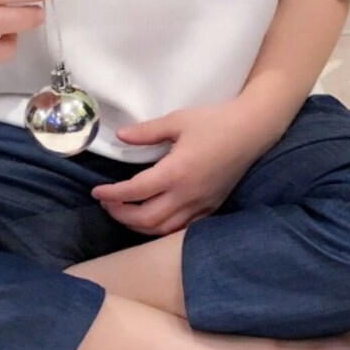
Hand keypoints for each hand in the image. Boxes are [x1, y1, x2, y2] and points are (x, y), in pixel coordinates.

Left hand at [90, 101, 267, 236]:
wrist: (252, 130)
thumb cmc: (215, 121)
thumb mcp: (178, 120)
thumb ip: (147, 132)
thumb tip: (121, 136)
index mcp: (176, 172)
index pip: (135, 191)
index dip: (112, 195)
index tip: (96, 192)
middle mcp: (187, 195)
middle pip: (146, 219)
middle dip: (121, 214)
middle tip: (107, 203)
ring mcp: (201, 205)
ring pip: (163, 229)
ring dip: (139, 226)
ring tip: (125, 212)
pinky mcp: (212, 208)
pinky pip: (183, 228)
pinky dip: (162, 229)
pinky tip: (154, 220)